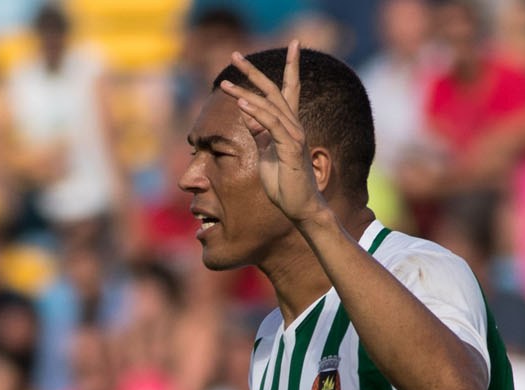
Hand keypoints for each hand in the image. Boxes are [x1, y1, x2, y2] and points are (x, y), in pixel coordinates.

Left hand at [216, 41, 327, 222]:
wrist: (299, 207)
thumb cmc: (283, 184)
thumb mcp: (264, 154)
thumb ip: (258, 134)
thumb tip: (247, 116)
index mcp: (288, 125)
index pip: (287, 90)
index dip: (288, 67)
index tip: (284, 46)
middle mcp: (294, 125)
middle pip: (275, 90)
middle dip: (254, 72)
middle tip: (235, 55)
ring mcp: (294, 136)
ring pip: (269, 106)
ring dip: (245, 93)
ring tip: (225, 84)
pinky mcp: (291, 148)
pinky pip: (272, 125)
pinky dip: (257, 113)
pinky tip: (241, 105)